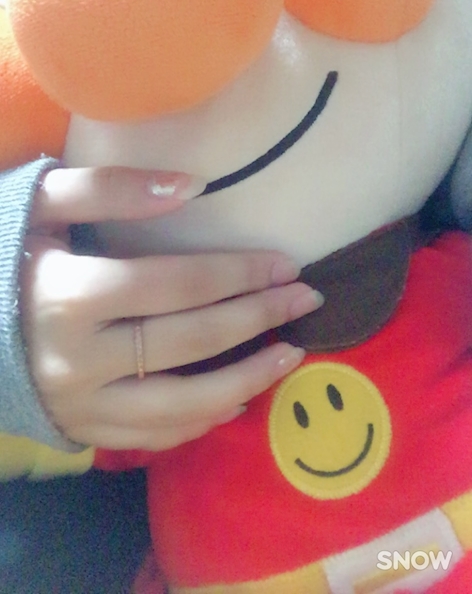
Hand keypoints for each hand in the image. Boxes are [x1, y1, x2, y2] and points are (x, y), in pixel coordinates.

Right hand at [20, 166, 320, 450]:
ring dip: (247, 379)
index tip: (286, 264)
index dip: (239, 273)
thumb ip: (110, 188)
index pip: (177, 285)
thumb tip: (194, 187)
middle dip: (257, 317)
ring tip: (292, 355)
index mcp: (69, 295)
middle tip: (306, 300)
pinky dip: (203, 418)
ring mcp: (80, 403)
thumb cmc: (7, 251)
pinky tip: (240, 397)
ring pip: (181, 402)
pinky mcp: (82, 428)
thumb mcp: (43, 202)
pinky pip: (155, 434)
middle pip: (189, 340)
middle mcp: (77, 358)